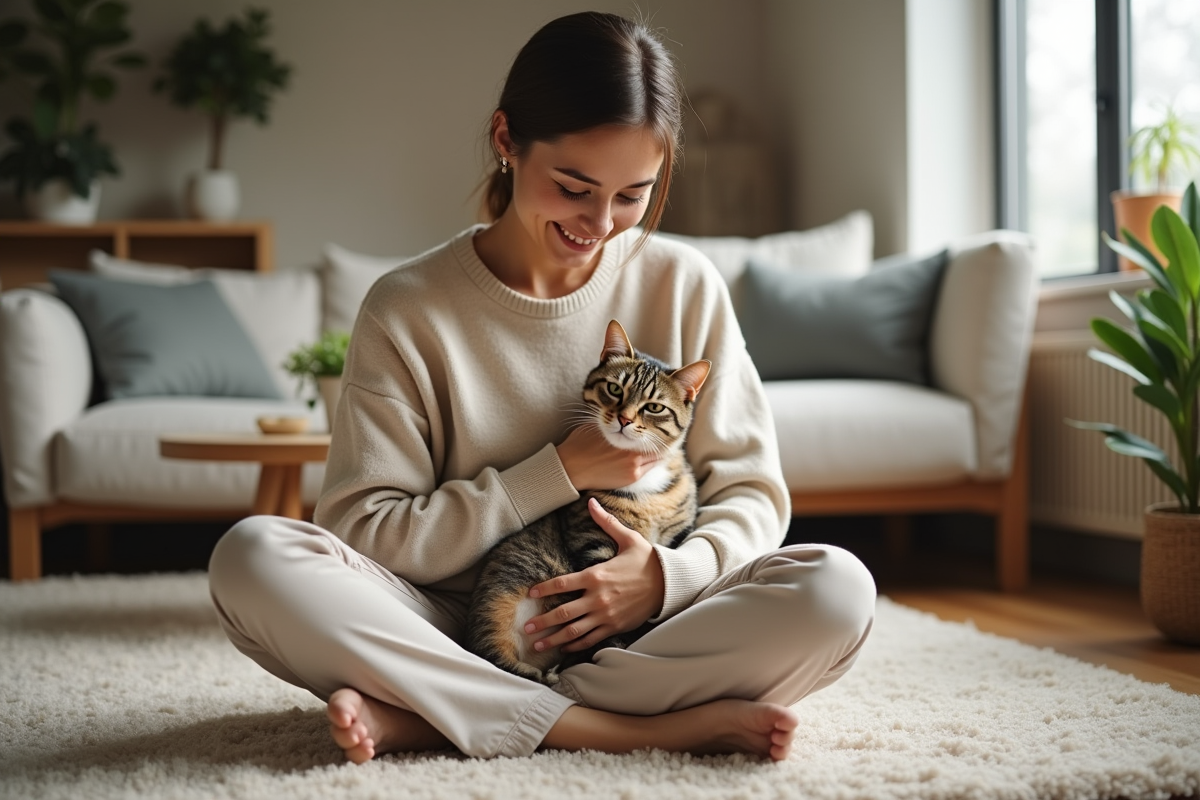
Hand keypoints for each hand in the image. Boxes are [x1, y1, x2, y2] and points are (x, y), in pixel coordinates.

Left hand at [523, 498, 665, 653]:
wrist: (669, 583)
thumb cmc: (647, 560)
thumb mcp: (628, 538)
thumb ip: (606, 522)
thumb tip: (592, 502)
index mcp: (596, 575)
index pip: (563, 583)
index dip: (544, 588)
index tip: (531, 594)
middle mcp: (598, 597)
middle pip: (563, 612)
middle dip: (542, 621)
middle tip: (526, 627)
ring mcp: (605, 615)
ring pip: (574, 631)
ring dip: (554, 638)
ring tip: (537, 645)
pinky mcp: (614, 627)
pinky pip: (590, 639)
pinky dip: (575, 645)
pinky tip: (563, 647)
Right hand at [556, 425, 659, 490]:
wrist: (570, 469)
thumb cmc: (579, 445)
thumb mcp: (597, 425)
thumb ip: (613, 420)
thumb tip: (623, 415)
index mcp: (626, 436)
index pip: (651, 433)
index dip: (657, 429)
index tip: (661, 427)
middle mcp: (633, 452)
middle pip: (658, 446)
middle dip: (660, 443)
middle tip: (665, 438)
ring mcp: (634, 467)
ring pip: (656, 459)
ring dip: (657, 454)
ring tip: (660, 449)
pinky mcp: (631, 479)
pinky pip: (648, 469)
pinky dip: (650, 463)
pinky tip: (649, 460)